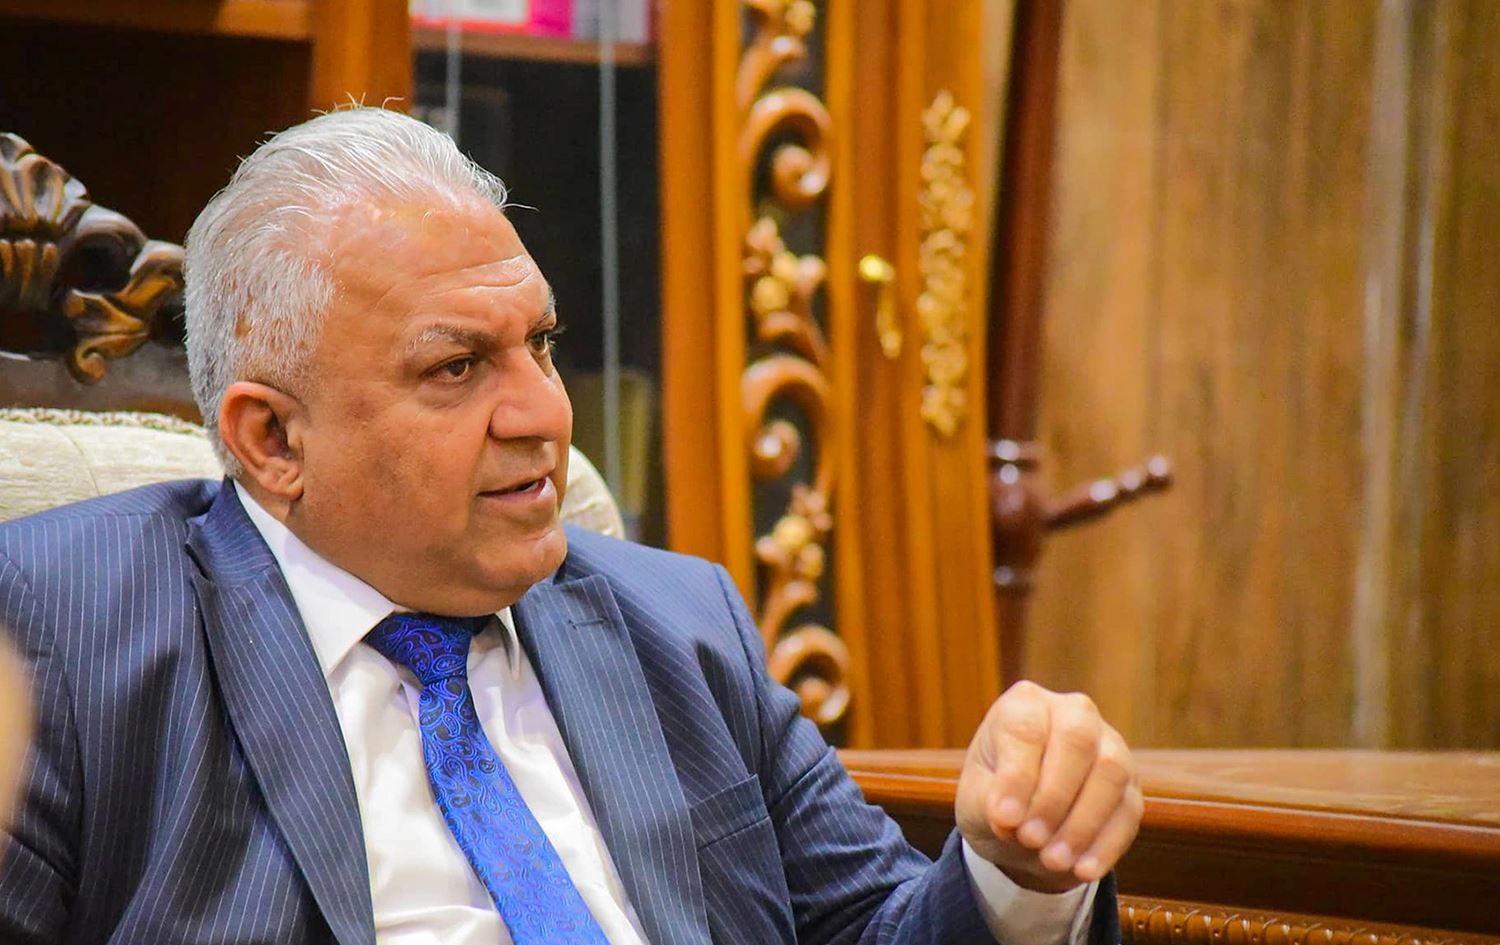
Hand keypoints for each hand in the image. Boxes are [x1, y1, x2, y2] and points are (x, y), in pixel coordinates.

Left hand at [955, 681, 1141, 893]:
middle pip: (1077, 740)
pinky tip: (1082, 869)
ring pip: (1111, 772)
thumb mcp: (976, 799)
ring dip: (1083, 822)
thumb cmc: (994, 796)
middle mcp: (1073, 713)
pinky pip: (1129, 810)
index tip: (1005, 819)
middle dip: (1054, 796)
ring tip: (1053, 860)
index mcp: (1025, 704)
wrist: (1023, 823)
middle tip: (1030, 839)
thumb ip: (988, 803)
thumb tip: (1008, 819)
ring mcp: (1109, 744)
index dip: (1017, 776)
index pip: (1026, 729)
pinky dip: (1106, 843)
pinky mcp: (1131, 784)